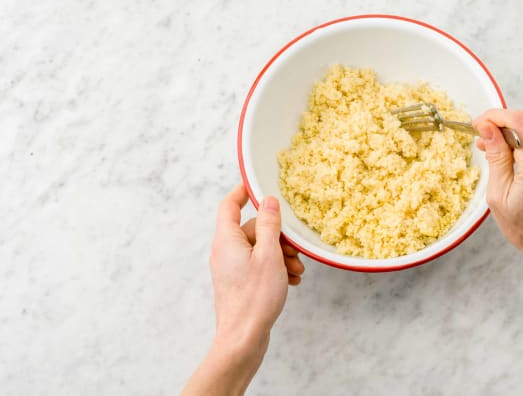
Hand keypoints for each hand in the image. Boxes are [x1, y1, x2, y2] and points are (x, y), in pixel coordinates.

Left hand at [184, 185, 304, 395]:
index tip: (257, 183)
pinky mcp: (239, 283)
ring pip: (259, 249)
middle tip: (295, 250)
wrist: (243, 338)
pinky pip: (259, 265)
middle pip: (252, 229)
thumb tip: (268, 201)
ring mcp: (231, 268)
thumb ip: (269, 225)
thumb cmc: (255, 298)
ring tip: (296, 270)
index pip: (230, 205)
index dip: (243, 191)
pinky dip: (276, 268)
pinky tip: (291, 280)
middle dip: (278, 236)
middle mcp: (225, 251)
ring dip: (281, 255)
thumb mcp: (269, 255)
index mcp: (226, 239)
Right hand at [472, 109, 522, 270]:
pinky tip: (519, 160)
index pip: (516, 120)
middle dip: (501, 126)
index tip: (479, 125)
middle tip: (483, 142)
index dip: (493, 116)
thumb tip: (488, 129)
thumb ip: (495, 159)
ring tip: (498, 154)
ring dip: (516, 135)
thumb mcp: (500, 198)